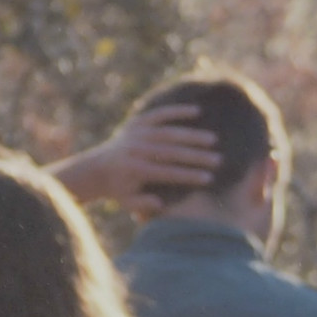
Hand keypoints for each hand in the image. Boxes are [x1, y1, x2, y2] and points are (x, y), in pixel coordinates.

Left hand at [48, 111, 224, 217]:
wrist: (98, 168)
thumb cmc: (120, 189)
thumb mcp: (128, 202)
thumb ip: (143, 204)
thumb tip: (160, 203)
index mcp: (135, 170)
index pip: (168, 173)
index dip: (188, 176)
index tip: (209, 178)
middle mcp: (136, 149)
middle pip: (171, 153)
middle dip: (196, 156)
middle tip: (218, 160)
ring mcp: (137, 133)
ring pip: (169, 133)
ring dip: (192, 135)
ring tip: (213, 140)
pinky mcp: (137, 121)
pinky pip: (160, 114)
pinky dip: (177, 111)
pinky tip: (197, 111)